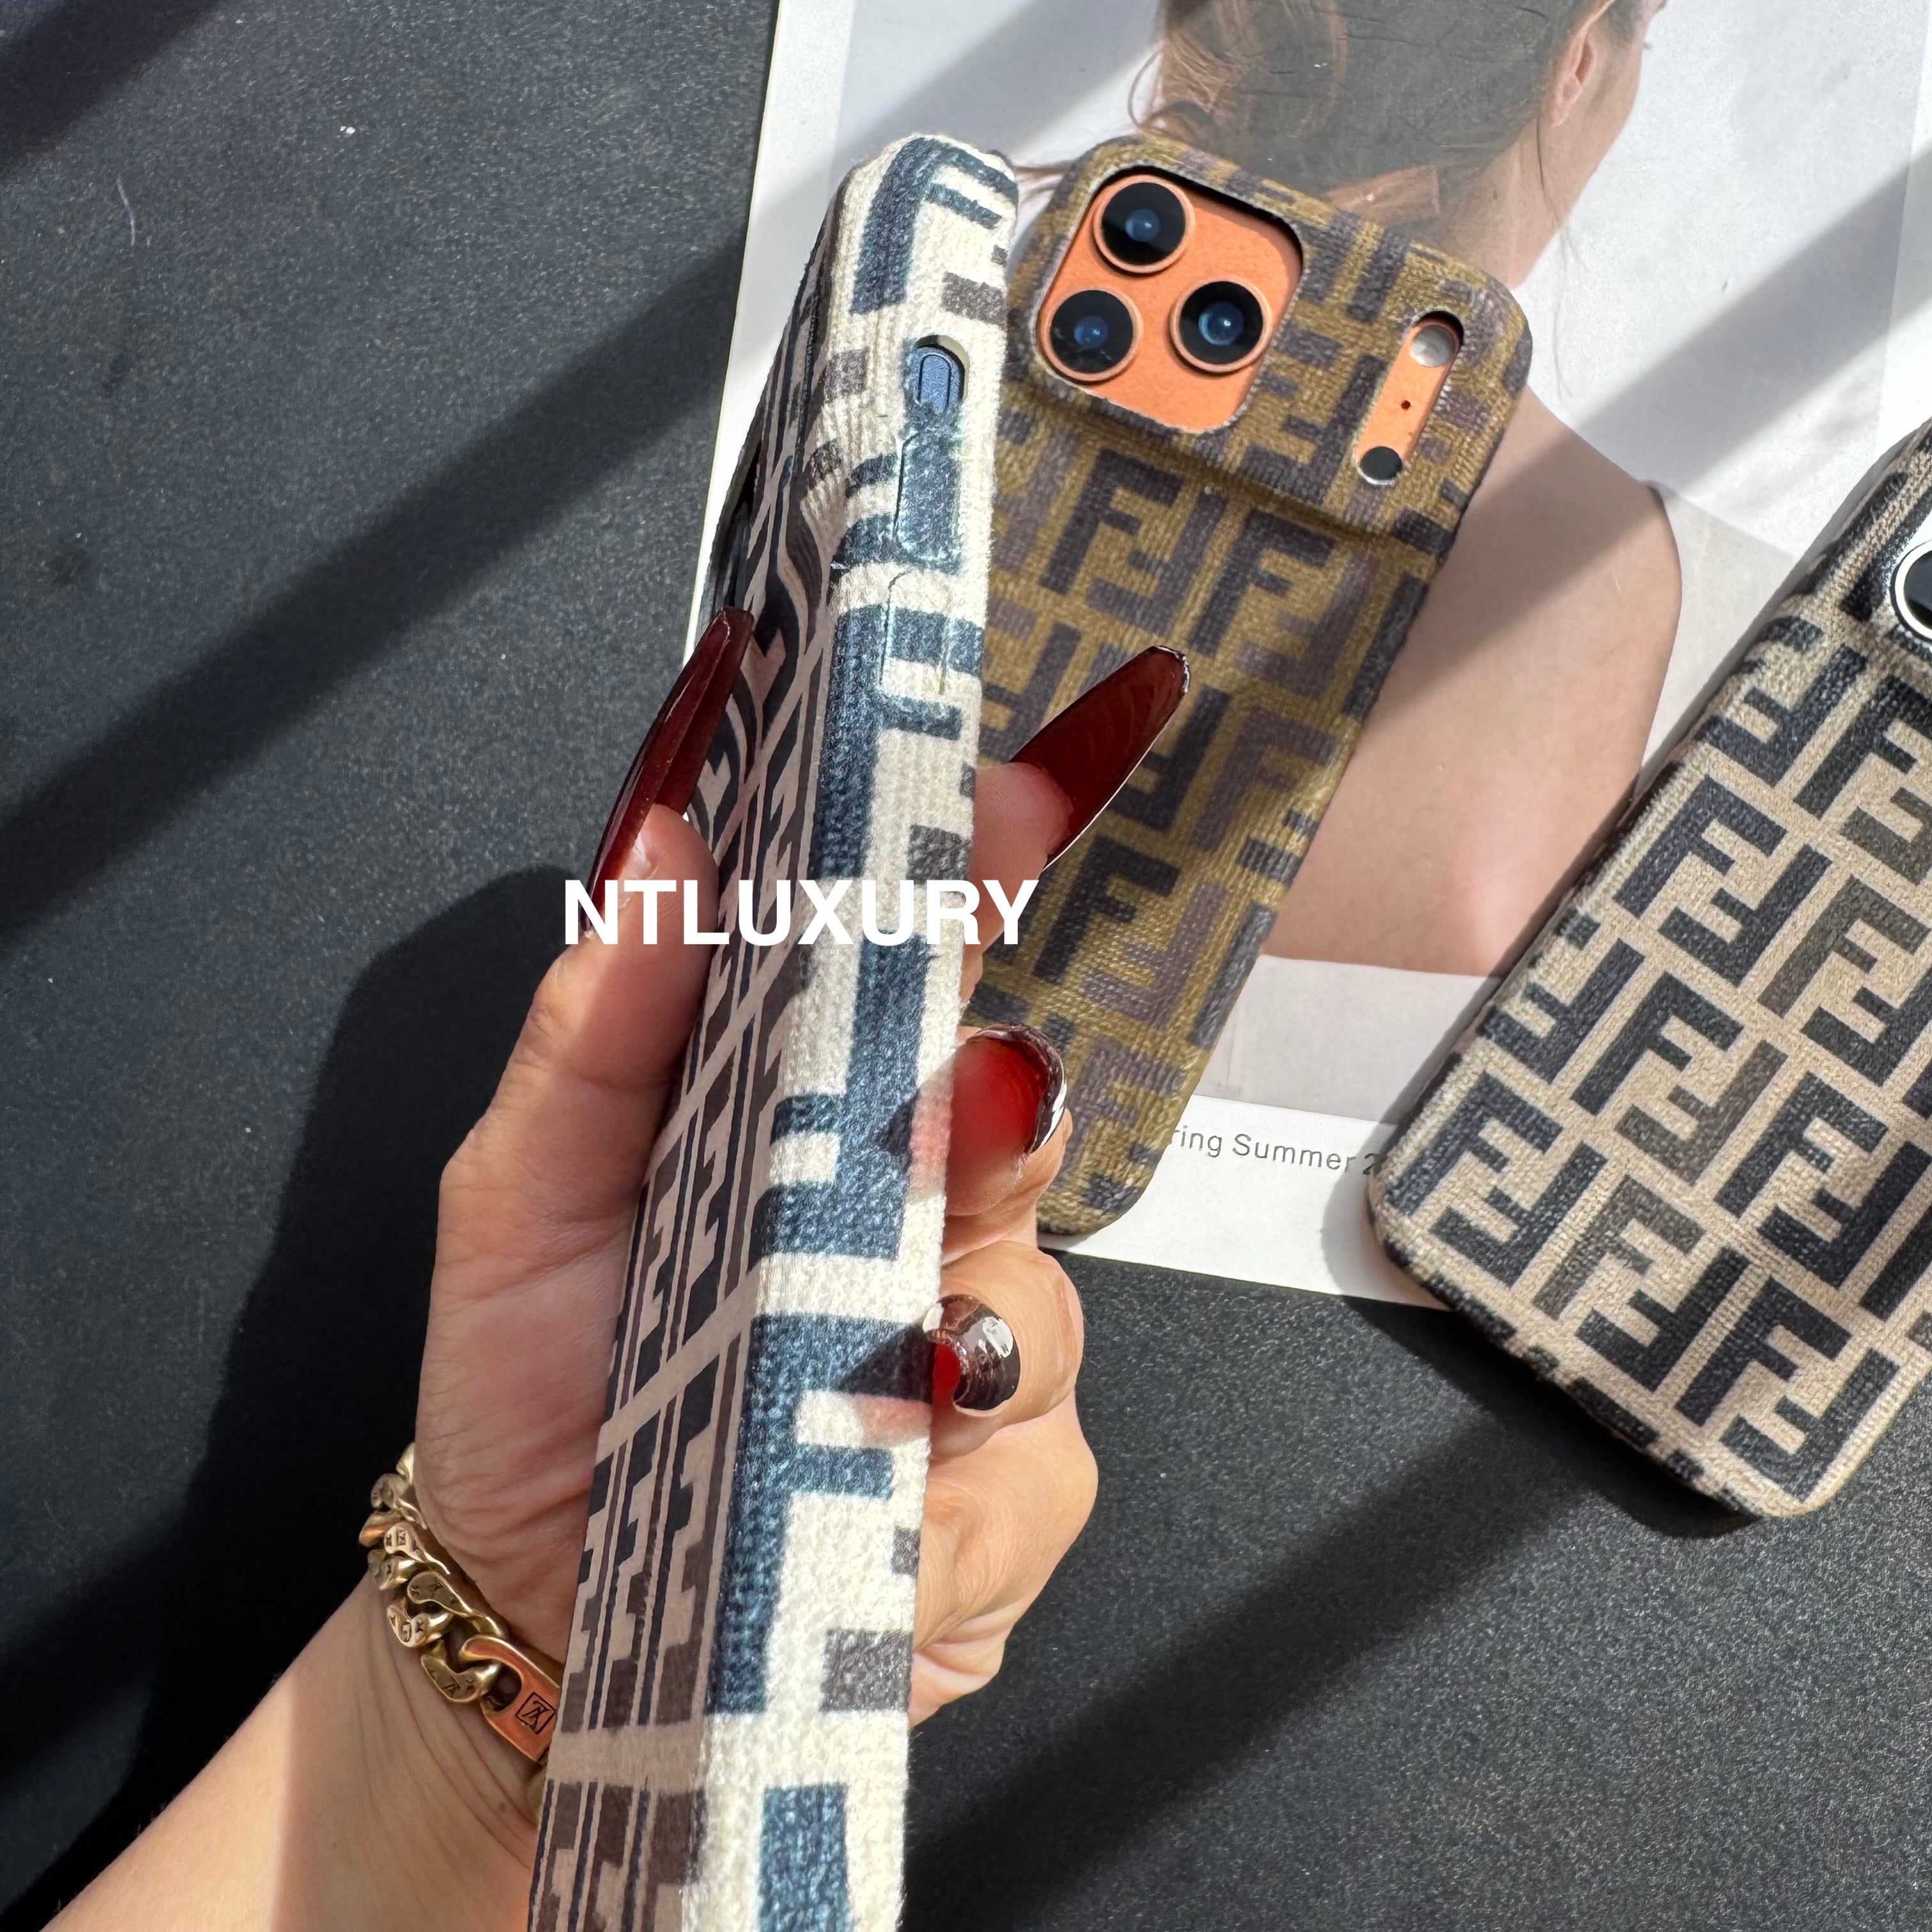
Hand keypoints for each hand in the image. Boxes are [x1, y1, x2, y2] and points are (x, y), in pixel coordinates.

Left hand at [413, 637, 1182, 1722]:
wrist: (535, 1613)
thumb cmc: (537, 1379)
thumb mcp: (522, 1198)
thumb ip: (596, 1034)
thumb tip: (670, 843)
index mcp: (819, 1128)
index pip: (920, 983)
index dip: (975, 889)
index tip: (1005, 807)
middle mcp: (919, 1227)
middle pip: (1013, 1135)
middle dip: (1005, 1110)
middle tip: (966, 1099)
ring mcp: (980, 1370)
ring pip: (1041, 1311)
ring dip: (959, 1339)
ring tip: (874, 1381)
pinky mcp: (1008, 1514)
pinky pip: (1030, 1487)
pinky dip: (950, 1511)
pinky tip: (881, 1538)